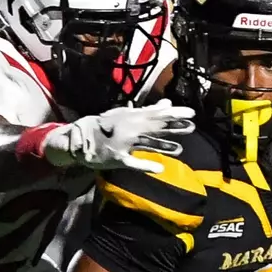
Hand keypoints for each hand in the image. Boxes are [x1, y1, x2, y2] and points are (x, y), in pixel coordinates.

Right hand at [39, 101, 195, 173]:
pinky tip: (159, 168)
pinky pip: (133, 162)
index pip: (157, 114)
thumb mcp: (126, 114)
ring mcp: (123, 143)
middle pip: (155, 126)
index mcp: (132, 117)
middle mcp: (129, 127)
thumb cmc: (105, 126)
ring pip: (146, 144)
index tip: (191, 113)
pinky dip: (146, 165)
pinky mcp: (117, 158)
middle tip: (191, 126)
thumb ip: (148, 111)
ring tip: (179, 149)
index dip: (174, 113)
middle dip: (173, 126)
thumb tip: (167, 103)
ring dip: (163, 146)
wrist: (79, 137)